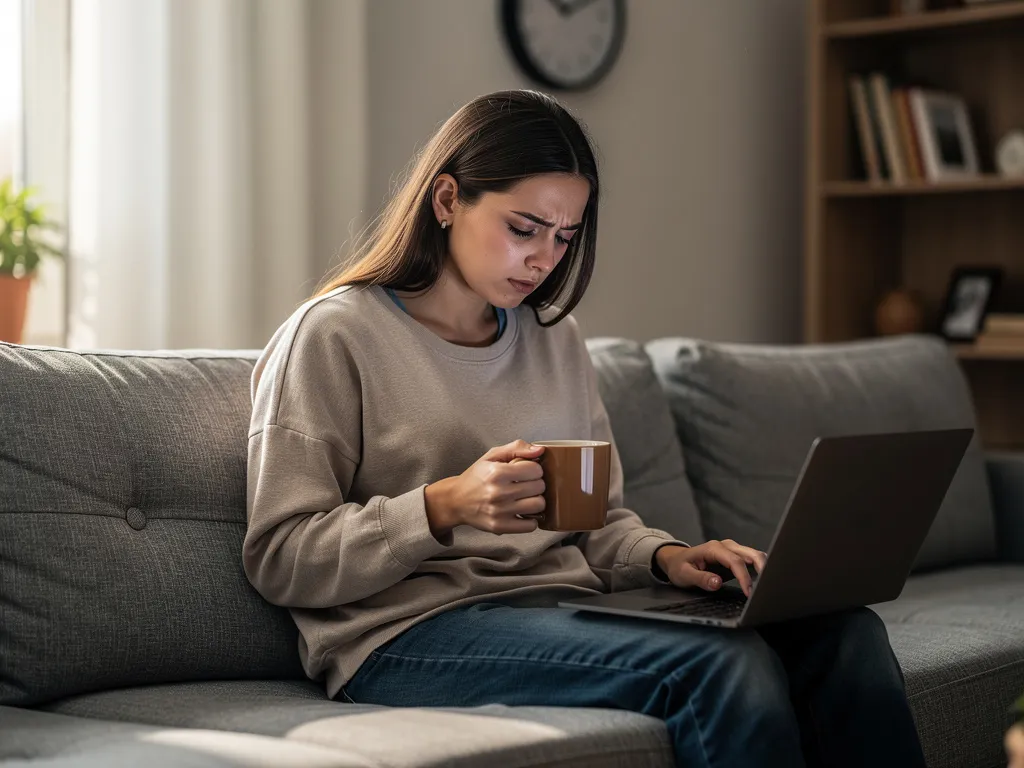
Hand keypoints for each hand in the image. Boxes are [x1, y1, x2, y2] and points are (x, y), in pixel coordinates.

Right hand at [425, 440, 546, 536]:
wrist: (455, 501)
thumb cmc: (476, 477)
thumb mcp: (492, 456)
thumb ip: (517, 448)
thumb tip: (540, 450)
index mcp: (497, 472)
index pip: (535, 469)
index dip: (534, 469)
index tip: (527, 471)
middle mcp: (498, 492)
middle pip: (539, 487)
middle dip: (536, 483)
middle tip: (526, 484)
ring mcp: (499, 511)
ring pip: (538, 505)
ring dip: (536, 500)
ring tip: (526, 498)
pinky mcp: (500, 526)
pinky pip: (530, 525)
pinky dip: (531, 520)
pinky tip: (522, 512)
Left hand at [655, 540, 767, 597]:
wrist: (677, 560)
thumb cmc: (680, 567)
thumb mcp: (684, 575)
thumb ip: (700, 579)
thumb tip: (717, 583)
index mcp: (713, 548)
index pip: (735, 562)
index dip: (744, 578)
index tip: (749, 593)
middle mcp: (726, 546)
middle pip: (751, 554)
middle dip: (763, 570)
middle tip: (767, 589)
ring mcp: (733, 550)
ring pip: (756, 556)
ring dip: (765, 569)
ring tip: (768, 587)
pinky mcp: (737, 558)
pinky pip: (753, 561)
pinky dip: (761, 570)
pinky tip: (764, 582)